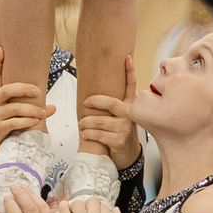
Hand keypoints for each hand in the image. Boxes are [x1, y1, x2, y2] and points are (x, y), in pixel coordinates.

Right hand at [0, 48, 55, 156]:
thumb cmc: (3, 125)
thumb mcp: (12, 113)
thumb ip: (30, 108)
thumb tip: (53, 107)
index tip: (1, 49)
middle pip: (6, 90)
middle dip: (23, 88)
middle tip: (38, 91)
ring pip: (13, 108)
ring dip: (30, 110)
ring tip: (43, 112)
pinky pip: (13, 123)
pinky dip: (26, 121)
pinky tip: (35, 121)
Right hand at [0, 185, 58, 212]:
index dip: (11, 206)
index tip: (6, 197)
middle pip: (30, 209)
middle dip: (21, 196)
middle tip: (13, 188)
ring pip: (38, 206)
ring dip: (29, 194)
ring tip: (21, 187)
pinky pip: (45, 206)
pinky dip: (37, 197)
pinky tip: (29, 191)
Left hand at [78, 56, 141, 170]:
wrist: (127, 154)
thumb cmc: (118, 131)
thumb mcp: (119, 116)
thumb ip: (112, 104)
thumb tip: (96, 90)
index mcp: (130, 105)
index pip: (131, 86)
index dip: (130, 71)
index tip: (127, 57)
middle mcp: (130, 115)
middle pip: (111, 102)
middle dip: (95, 101)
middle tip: (85, 102)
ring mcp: (126, 128)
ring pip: (101, 121)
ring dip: (87, 123)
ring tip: (82, 124)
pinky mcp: (120, 141)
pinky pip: (99, 134)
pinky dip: (89, 134)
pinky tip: (85, 134)